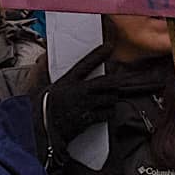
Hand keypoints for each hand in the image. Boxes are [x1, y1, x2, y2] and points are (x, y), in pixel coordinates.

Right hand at [36, 44, 165, 158]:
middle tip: (133, 79)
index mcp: (68, 80)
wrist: (41, 127)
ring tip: (111, 99)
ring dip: (113, 99)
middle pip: (106, 82)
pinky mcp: (88, 118)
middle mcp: (79, 90)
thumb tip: (42, 59)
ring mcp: (85, 104)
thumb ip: (44, 71)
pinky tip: (106, 113)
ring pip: (109, 98)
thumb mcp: (43, 86)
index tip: (109, 47)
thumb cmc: (42, 108)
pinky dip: (108, 113)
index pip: (86, 64)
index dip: (98, 54)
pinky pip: (106, 114)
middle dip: (122, 81)